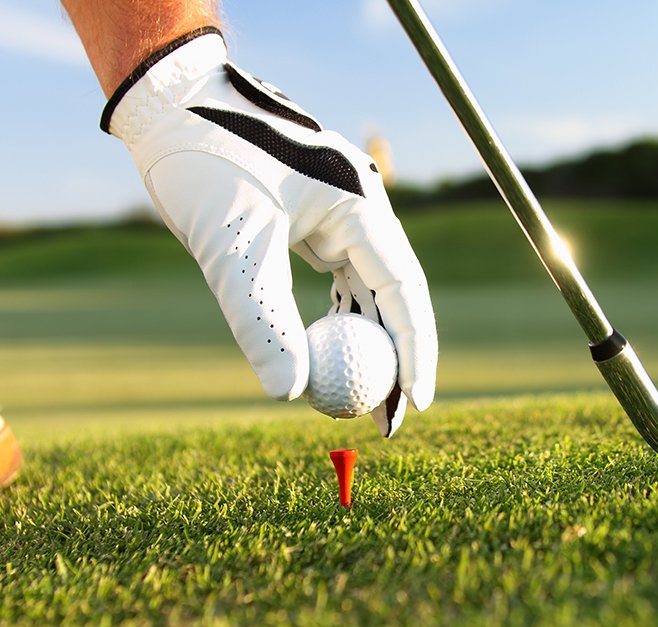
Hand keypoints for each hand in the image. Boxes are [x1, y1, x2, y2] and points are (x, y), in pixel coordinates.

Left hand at [102, 28, 436, 436]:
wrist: (171, 104)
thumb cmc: (204, 159)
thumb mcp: (232, 244)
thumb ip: (262, 318)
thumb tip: (289, 393)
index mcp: (360, 204)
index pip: (403, 289)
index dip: (415, 350)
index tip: (414, 404)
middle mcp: (360, 210)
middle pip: (393, 296)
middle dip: (395, 359)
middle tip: (387, 420)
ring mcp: (339, 216)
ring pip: (366, 293)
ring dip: (367, 345)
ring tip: (364, 402)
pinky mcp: (314, 223)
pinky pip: (338, 282)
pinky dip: (336, 322)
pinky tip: (333, 357)